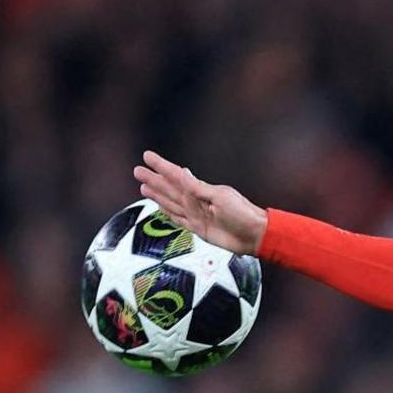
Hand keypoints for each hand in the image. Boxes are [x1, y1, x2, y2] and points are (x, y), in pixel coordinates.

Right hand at [133, 151, 267, 255]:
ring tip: (144, 185)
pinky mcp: (198, 228)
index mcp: (203, 190)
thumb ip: (198, 188)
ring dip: (157, 194)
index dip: (161, 166)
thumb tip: (182, 173)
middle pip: (170, 188)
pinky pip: (177, 218)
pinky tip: (160, 205)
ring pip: (170, 202)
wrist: (254, 236)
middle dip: (154, 179)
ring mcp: (196, 214)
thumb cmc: (243, 214)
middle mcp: (197, 201)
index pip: (176, 176)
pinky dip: (167, 211)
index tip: (148, 156)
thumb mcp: (220, 198)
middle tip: (138, 170)